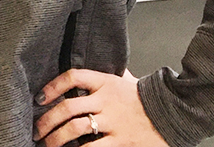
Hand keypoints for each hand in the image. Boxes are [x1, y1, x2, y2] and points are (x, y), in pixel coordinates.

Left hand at [33, 69, 168, 146]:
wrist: (177, 113)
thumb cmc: (147, 99)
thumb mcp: (129, 81)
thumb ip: (111, 78)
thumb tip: (96, 74)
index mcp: (106, 82)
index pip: (73, 76)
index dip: (52, 86)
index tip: (39, 98)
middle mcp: (106, 100)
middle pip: (67, 107)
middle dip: (46, 121)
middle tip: (37, 131)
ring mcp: (113, 121)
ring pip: (74, 128)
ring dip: (56, 139)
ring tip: (47, 145)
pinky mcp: (122, 141)